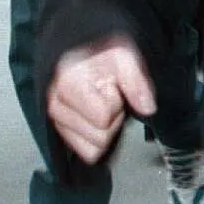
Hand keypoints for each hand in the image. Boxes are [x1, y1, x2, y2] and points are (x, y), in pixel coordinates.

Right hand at [46, 37, 155, 164]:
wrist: (85, 51)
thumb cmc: (103, 52)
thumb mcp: (125, 57)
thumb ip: (137, 82)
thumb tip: (148, 108)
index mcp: (68, 83)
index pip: (103, 118)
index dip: (116, 104)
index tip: (114, 89)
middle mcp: (55, 104)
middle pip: (99, 137)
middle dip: (112, 119)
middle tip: (109, 98)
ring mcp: (56, 120)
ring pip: (93, 149)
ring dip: (104, 130)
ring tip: (102, 106)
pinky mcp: (60, 132)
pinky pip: (86, 152)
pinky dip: (96, 140)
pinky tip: (96, 118)